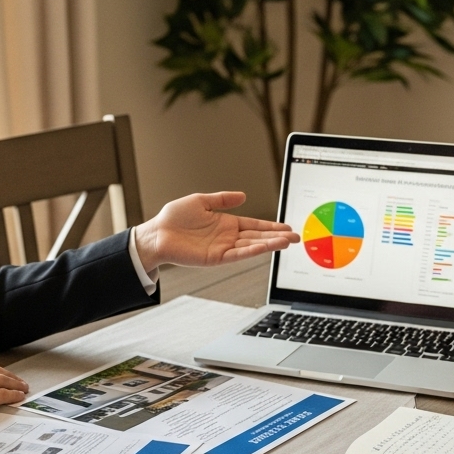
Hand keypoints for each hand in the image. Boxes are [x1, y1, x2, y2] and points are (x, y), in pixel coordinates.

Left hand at [133, 191, 298, 268]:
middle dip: (277, 237)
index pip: (254, 225)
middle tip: (296, 238)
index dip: (271, 226)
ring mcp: (223, 249)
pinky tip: (264, 247)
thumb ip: (222, 199)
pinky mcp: (215, 258)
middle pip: (258, 237)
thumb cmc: (174, 218)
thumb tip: (242, 195)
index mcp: (227, 224)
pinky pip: (237, 255)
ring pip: (251, 246)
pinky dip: (251, 251)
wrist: (157, 233)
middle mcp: (228, 237)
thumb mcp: (201, 200)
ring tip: (287, 242)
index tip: (287, 227)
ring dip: (270, 244)